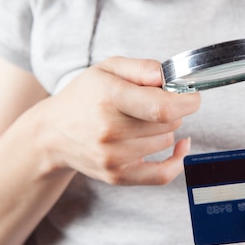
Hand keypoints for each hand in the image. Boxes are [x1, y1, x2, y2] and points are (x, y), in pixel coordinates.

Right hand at [39, 56, 200, 184]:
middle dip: (171, 111)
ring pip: (166, 142)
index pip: (162, 107)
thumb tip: (168, 77)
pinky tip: (181, 146)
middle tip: (153, 104)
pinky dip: (177, 160)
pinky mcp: (117, 176)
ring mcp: (113, 157)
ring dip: (164, 130)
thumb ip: (141, 68)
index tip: (193, 96)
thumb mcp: (107, 69)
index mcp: (108, 98)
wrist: (51, 133)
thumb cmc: (84, 97)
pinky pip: (162, 174)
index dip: (187, 102)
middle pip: (168, 123)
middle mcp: (109, 131)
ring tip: (141, 121)